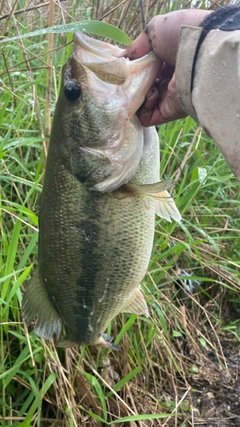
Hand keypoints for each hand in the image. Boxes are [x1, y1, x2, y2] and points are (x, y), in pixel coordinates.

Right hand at [122, 9, 210, 125]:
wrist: (200, 51)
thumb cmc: (180, 36)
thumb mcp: (153, 32)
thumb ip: (135, 48)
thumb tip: (119, 59)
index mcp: (168, 62)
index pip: (146, 71)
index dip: (133, 72)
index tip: (124, 70)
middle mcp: (169, 81)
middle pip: (143, 89)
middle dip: (132, 86)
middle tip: (125, 81)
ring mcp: (169, 98)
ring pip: (143, 105)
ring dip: (136, 98)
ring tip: (138, 86)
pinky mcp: (170, 112)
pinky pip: (148, 118)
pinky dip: (141, 110)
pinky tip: (146, 96)